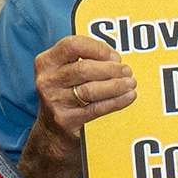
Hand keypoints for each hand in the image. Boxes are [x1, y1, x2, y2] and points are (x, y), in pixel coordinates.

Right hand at [29, 35, 136, 157]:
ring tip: (130, 83)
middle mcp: (47, 81)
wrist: (52, 132)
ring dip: (116, 85)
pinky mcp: (66, 120)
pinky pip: (97, 108)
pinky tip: (128, 96)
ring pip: (92, 89)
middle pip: (84, 69)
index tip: (114, 55)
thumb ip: (84, 60)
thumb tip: (116, 59)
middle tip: (127, 70)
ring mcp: (55, 101)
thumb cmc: (66, 94)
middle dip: (111, 69)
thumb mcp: (65, 73)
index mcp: (46, 62)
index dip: (98, 48)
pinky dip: (116, 101)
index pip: (73, 45)